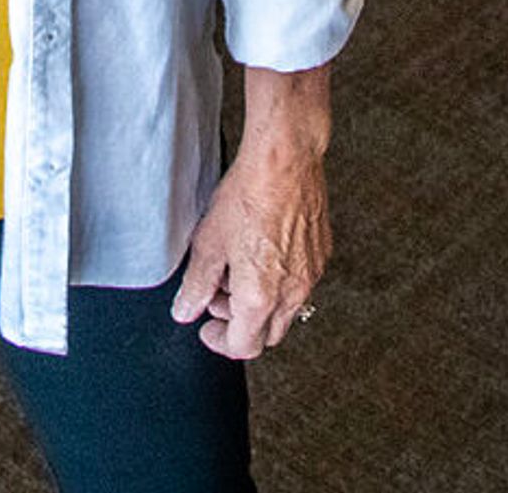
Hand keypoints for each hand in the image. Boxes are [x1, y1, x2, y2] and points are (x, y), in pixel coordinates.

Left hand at [169, 68, 331, 359]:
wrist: (285, 160)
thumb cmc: (248, 195)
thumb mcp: (209, 242)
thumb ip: (196, 284)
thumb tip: (186, 310)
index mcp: (260, 296)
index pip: (243, 346)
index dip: (219, 341)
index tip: (207, 328)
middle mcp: (291, 292)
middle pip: (267, 334)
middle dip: (239, 324)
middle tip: (218, 297)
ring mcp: (310, 275)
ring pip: (285, 310)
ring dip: (259, 303)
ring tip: (236, 269)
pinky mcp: (321, 255)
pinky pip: (299, 284)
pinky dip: (279, 282)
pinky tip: (261, 252)